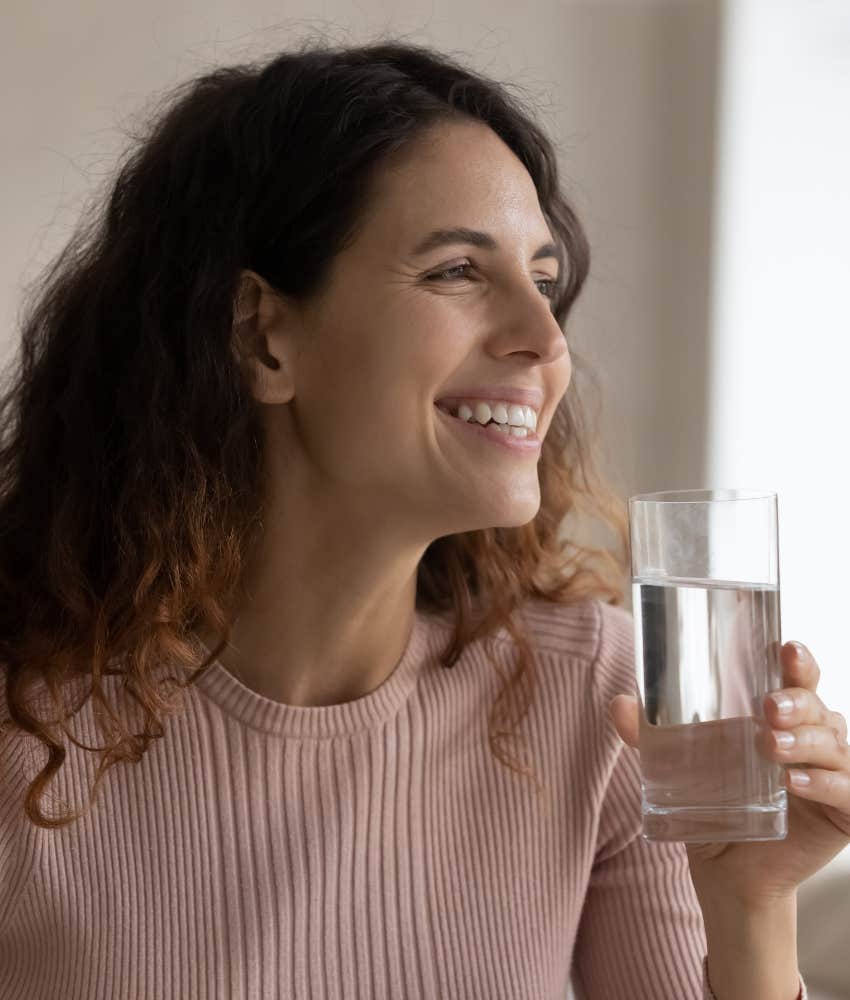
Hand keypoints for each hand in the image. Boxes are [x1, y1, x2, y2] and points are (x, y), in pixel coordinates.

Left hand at [608, 640, 849, 906]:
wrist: (727, 872)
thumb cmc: (712, 804)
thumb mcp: (679, 766)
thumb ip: (650, 737)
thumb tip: (618, 704)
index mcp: (783, 717)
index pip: (798, 679)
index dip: (799, 661)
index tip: (784, 647)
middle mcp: (813, 739)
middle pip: (818, 706)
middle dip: (797, 700)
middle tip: (768, 707)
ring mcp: (832, 774)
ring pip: (833, 743)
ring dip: (804, 741)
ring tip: (770, 746)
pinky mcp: (843, 814)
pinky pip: (845, 791)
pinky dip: (824, 783)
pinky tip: (794, 783)